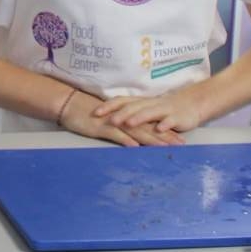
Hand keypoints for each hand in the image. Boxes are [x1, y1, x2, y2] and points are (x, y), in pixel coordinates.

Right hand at [56, 91, 177, 147]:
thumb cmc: (88, 112)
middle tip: (181, 144)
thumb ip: (122, 126)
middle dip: (165, 137)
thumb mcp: (109, 119)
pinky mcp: (102, 127)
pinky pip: (116, 134)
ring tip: (165, 147)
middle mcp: (124, 118)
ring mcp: (113, 122)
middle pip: (148, 128)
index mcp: (126, 116)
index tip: (179, 138)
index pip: (150, 124)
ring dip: (152, 140)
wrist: (69, 104)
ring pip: (136, 131)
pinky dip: (126, 140)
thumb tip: (135, 136)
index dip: (165, 131)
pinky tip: (136, 146)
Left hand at [92, 85, 208, 139]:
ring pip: (150, 112)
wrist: (192, 104)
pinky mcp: (177, 118)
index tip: (95, 112)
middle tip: (109, 121)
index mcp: (141, 102)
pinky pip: (170, 121)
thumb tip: (107, 117)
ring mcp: (164, 110)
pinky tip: (159, 128)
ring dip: (139, 118)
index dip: (109, 106)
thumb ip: (130, 113)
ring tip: (129, 123)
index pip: (122, 101)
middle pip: (134, 107)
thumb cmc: (164, 109)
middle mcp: (151, 104)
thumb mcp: (146, 109)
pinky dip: (164, 124)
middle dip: (121, 114)